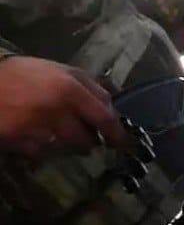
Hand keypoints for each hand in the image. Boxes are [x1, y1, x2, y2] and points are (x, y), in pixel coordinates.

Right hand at [0, 55, 129, 159]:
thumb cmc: (22, 75)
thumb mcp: (58, 70)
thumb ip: (88, 85)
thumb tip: (113, 105)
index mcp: (70, 88)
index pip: (105, 118)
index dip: (116, 133)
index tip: (122, 143)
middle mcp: (57, 109)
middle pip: (87, 139)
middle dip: (88, 141)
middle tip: (84, 137)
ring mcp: (38, 128)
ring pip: (67, 149)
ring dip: (67, 146)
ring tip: (56, 135)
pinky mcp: (20, 142)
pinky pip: (43, 154)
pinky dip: (43, 150)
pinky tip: (34, 137)